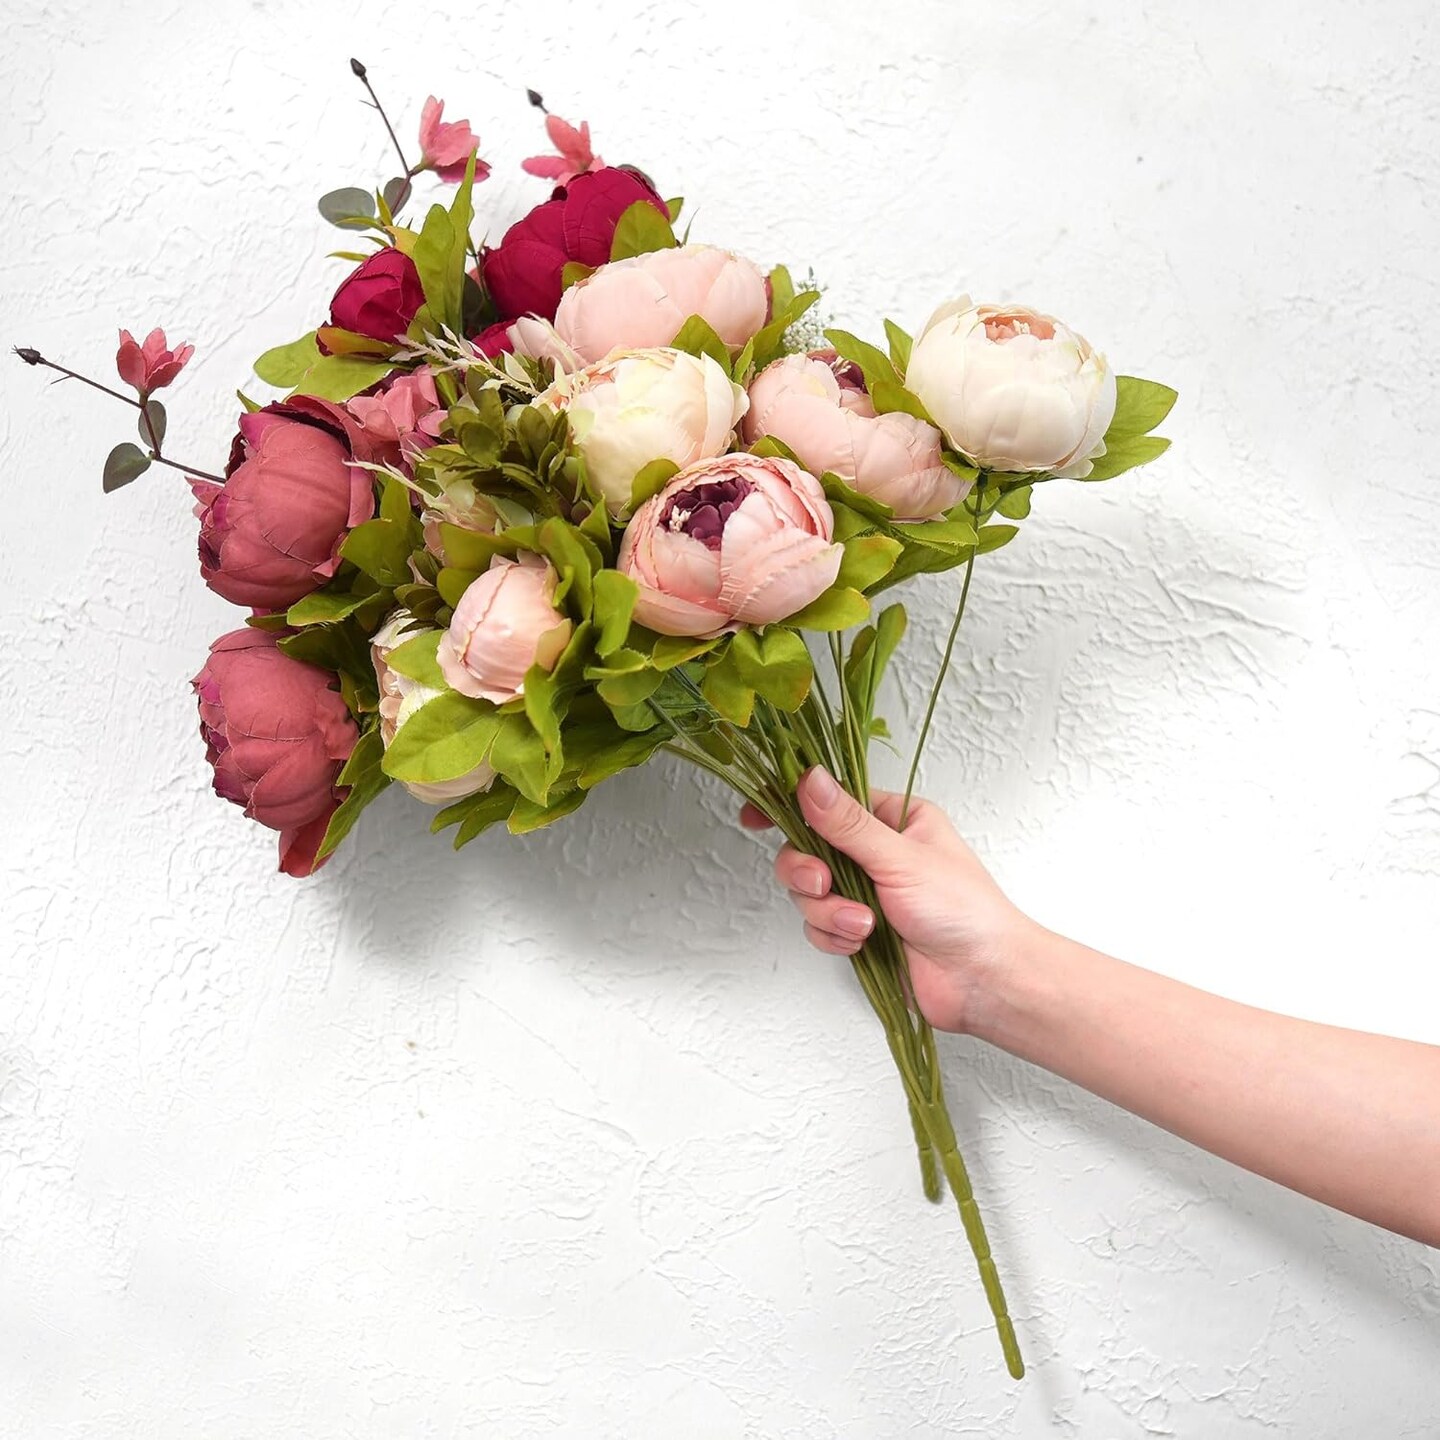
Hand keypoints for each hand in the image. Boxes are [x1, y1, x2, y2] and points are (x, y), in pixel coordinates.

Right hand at [741, 767, 1034, 1033]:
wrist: (984, 982)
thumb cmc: (966, 912)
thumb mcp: (901, 858)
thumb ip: (847, 823)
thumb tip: (809, 780)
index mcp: (896, 819)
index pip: (831, 800)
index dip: (791, 806)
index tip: (755, 816)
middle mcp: (878, 852)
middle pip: (808, 848)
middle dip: (808, 871)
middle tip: (823, 884)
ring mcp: (867, 893)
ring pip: (810, 892)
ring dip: (829, 912)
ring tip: (863, 925)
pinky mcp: (859, 931)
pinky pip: (819, 927)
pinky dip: (834, 936)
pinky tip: (862, 943)